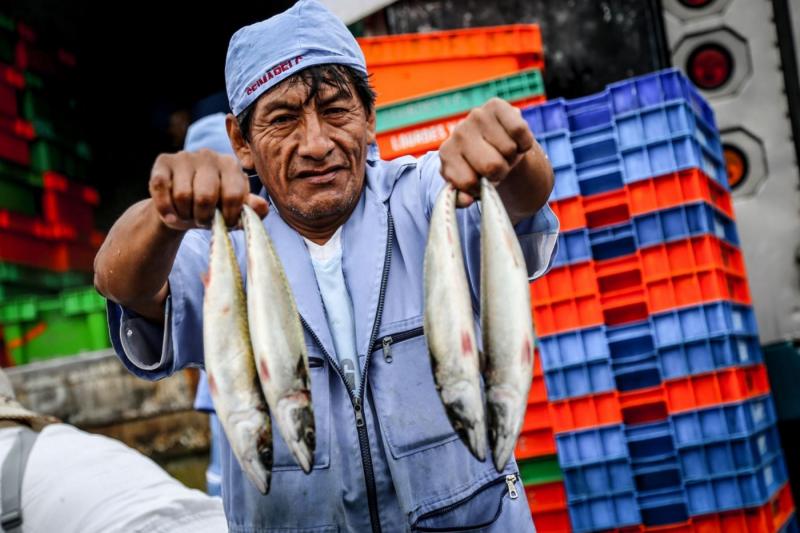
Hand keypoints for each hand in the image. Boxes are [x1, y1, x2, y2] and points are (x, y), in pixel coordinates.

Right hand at [148, 149, 268, 229]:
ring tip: (189, 214)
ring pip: (182, 195)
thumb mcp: (234, 211)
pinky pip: (161, 188)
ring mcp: (185, 156)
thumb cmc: (213, 208)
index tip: (226, 223)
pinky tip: (171, 215)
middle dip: (204, 217)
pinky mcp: (163, 161)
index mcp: (231, 165)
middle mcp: (209, 155)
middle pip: (206, 196)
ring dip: (185, 214)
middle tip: (204, 220)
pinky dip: (165, 209)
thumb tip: (262, 207)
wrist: (181, 207)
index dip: (230, 217)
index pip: (234, 195)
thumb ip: (250, 210)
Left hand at [438, 97, 536, 206]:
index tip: (480, 181)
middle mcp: (458, 132)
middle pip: (492, 166)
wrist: (496, 147)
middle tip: (495, 167)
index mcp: (447, 155)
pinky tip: (514, 141)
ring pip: (509, 150)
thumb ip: (462, 197)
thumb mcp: (468, 187)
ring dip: (511, 157)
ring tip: (502, 152)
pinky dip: (523, 142)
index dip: (480, 189)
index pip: (469, 182)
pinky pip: (519, 131)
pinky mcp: (496, 106)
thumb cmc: (480, 169)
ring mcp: (476, 116)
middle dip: (499, 173)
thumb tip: (466, 201)